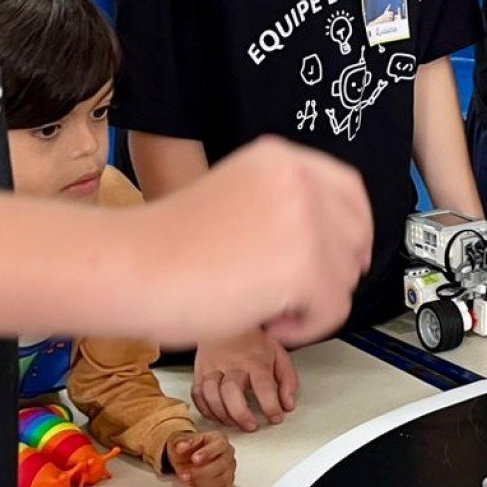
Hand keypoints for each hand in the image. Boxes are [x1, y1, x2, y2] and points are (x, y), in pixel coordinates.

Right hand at [125, 137, 372, 347]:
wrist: (129, 267)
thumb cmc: (166, 246)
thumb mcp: (237, 197)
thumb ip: (282, 206)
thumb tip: (329, 236)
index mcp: (280, 158)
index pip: (350, 190)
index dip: (351, 230)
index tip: (341, 253)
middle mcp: (298, 181)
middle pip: (357, 235)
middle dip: (332, 271)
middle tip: (290, 289)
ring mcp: (306, 220)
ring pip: (346, 276)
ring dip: (311, 301)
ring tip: (262, 300)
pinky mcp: (305, 265)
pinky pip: (335, 309)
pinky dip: (306, 328)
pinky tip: (268, 318)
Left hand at [166, 430, 236, 486]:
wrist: (186, 459)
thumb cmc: (188, 448)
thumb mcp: (180, 440)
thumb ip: (181, 442)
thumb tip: (181, 447)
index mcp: (219, 439)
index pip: (220, 444)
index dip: (207, 452)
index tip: (194, 459)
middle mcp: (227, 453)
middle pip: (222, 464)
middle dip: (202, 472)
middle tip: (186, 474)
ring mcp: (229, 468)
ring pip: (223, 479)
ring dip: (202, 482)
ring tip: (188, 480)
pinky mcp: (227, 482)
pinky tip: (197, 484)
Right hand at [192, 327, 298, 432]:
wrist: (228, 320)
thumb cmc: (254, 341)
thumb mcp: (279, 355)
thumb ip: (287, 381)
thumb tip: (288, 404)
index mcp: (256, 360)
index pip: (263, 386)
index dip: (270, 405)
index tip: (276, 417)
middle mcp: (233, 365)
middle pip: (232, 391)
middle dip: (241, 414)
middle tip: (251, 426)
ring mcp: (214, 367)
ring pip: (211, 394)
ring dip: (222, 414)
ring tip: (233, 422)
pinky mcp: (200, 371)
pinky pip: (197, 393)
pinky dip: (205, 408)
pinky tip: (216, 414)